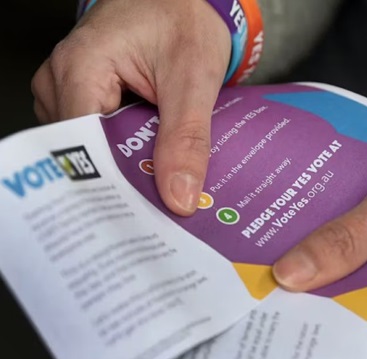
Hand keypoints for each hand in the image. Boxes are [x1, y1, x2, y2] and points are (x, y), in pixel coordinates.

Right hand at [31, 0, 230, 214]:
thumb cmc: (185, 21)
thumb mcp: (194, 79)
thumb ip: (186, 138)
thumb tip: (178, 196)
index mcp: (80, 67)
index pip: (79, 146)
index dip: (108, 187)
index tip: (137, 220)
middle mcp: (63, 79)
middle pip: (81, 151)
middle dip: (118, 184)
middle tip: (156, 216)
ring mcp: (71, 87)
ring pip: (89, 148)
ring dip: (122, 170)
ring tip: (156, 195)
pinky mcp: (87, 94)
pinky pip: (97, 135)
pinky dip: (123, 153)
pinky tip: (149, 167)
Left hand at [272, 112, 366, 357]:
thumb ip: (347, 241)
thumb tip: (291, 276)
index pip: (361, 340)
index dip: (314, 327)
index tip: (270, 310)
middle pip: (360, 318)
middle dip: (315, 297)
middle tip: (264, 276)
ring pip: (366, 293)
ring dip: (332, 272)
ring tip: (284, 255)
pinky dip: (352, 256)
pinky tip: (322, 239)